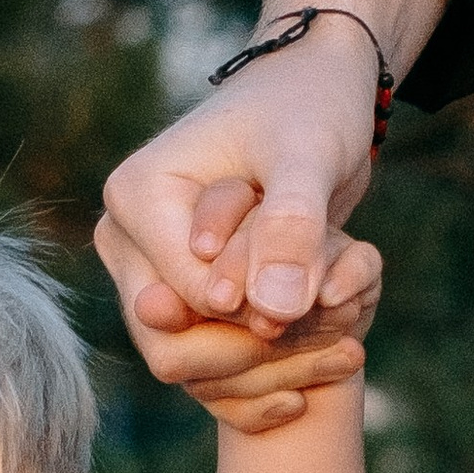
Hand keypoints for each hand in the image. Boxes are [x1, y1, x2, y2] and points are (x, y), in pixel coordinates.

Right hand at [98, 0, 449, 346]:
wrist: (316, 93)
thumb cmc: (312, 105)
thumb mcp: (310, 155)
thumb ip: (291, 227)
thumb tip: (270, 314)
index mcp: (136, 198)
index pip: (187, 301)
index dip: (257, 314)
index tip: (323, 300)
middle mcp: (126, 242)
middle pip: (171, 348)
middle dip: (258, 355)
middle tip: (344, 345)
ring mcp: (147, 274)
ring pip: (188, 368)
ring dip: (268, 373)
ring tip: (347, 351)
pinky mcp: (177, 297)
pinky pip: (206, 368)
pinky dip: (264, 379)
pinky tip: (321, 375)